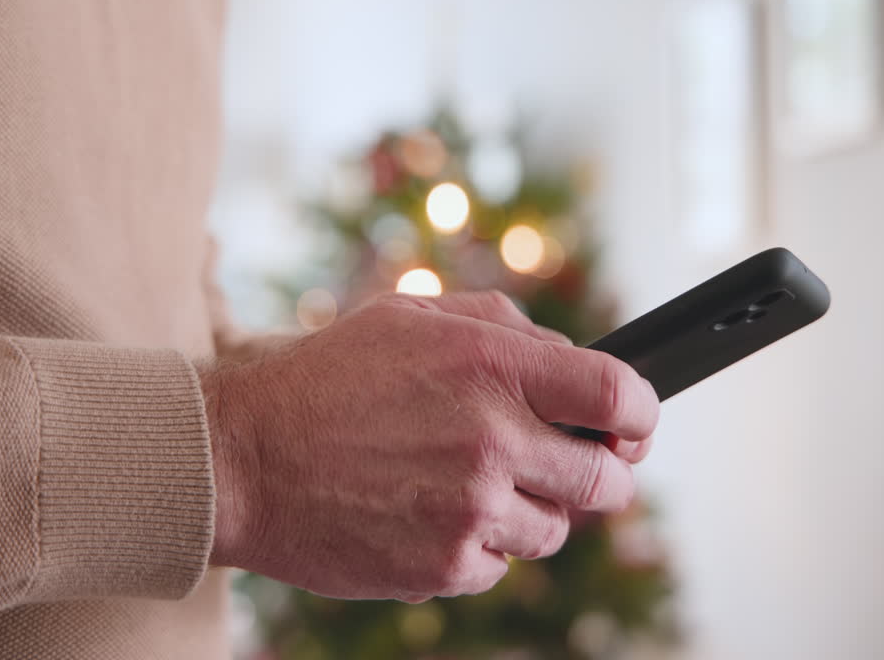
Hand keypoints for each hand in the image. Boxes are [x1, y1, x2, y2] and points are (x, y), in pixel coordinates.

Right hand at [200, 291, 658, 601]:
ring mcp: (471, 509)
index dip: (642, 413)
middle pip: (607, 478)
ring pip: (557, 530)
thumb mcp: (409, 318)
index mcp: (490, 365)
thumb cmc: (323, 380)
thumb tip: (570, 356)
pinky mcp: (444, 565)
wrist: (241, 460)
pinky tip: (433, 516)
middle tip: (577, 468)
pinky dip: (480, 546)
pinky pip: (501, 566)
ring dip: (533, 511)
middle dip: (604, 475)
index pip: (618, 394)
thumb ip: (501, 326)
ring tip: (474, 487)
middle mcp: (491, 438)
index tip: (635, 424)